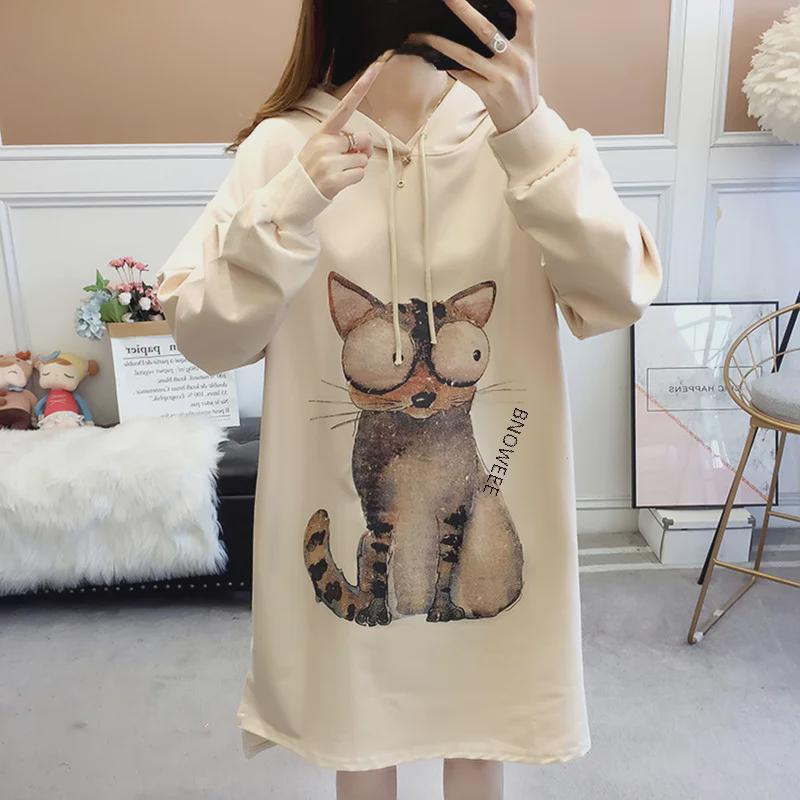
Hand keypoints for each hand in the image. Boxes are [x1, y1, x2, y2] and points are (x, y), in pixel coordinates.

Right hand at [298, 53, 390, 199]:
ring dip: (355, 168)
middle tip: (342, 162)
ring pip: (363, 160)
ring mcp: (328, 162)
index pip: (345, 106)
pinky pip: (360, 175)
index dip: (361, 87)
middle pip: (362, 139)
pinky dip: (353, 180)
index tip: (376, 67)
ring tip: (335, 173)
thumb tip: (367, 145)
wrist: (290, 197)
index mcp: (321, 133)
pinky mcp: (334, 180)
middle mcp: (324, 144)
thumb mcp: (321, 150)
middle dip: (360, 152)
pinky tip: (338, 182)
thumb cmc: (310, 172)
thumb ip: (345, 142)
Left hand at [406, 0, 539, 133]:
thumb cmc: (521, 86)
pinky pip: (463, 75)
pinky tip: (433, 57)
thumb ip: (511, 39)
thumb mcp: (525, 59)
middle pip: (487, 29)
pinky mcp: (489, 93)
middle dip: (464, 10)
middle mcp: (517, 59)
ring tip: (423, 33)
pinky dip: (449, 66)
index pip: (526, 12)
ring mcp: (502, 77)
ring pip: (466, 54)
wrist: (524, 122)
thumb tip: (479, 18)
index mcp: (529, 46)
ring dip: (442, 42)